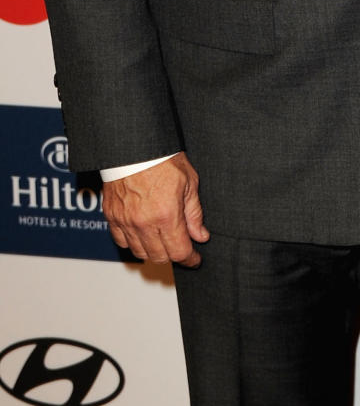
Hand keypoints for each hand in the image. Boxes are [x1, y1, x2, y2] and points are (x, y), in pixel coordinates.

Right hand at [102, 152, 208, 266]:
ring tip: (163, 241)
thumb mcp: (189, 182)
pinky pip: (122, 242)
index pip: (179, 252)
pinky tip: (143, 235)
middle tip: (181, 248)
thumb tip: (201, 235)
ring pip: (140, 252)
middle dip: (174, 256)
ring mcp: (125, 221)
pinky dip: (133, 243)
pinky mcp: (112, 216)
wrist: (134, 146)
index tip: (194, 259)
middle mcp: (143, 223)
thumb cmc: (162, 159)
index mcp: (166, 215)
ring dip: (154, 252)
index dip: (190, 259)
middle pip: (160, 256)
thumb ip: (194, 213)